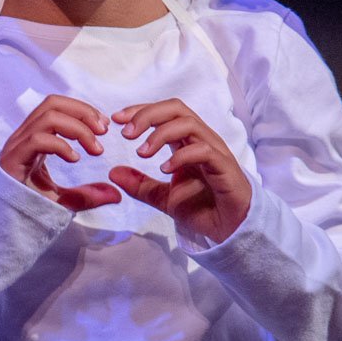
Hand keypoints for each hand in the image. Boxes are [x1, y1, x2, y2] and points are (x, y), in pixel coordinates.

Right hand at [0, 94, 121, 211]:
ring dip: (77, 127)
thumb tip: (117, 194)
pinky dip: (61, 145)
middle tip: (103, 132)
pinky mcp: (14, 159)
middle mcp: (25, 135)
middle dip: (82, 112)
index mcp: (35, 136)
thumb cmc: (30, 205)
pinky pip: (38, 140)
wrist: (3, 223)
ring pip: (47, 117)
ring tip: (94, 148)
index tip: (104, 127)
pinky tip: (75, 160)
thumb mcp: (66, 199)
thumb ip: (89, 194)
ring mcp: (17, 146)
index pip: (57, 105)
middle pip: (53, 103)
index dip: (82, 109)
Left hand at [108, 98, 252, 243]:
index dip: (140, 111)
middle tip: (126, 133)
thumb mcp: (163, 197)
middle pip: (176, 109)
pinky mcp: (225, 167)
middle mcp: (201, 140)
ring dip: (160, 134)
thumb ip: (140, 185)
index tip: (116, 120)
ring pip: (189, 124)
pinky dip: (181, 156)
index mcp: (186, 141)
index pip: (164, 112)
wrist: (229, 231)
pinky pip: (204, 151)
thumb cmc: (202, 209)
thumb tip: (112, 172)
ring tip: (141, 153)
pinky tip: (164, 169)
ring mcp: (215, 151)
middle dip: (148, 115)